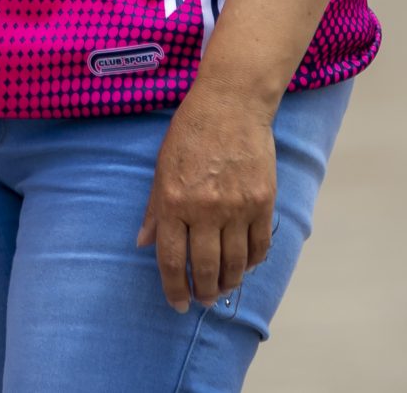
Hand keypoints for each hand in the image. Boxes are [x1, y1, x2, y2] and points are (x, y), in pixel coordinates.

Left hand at [137, 85, 278, 312]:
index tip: (178, 303)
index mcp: (174, 202)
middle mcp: (205, 209)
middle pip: (205, 268)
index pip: (172, 260)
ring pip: (235, 264)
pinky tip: (245, 265)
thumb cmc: (190, 132)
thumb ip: (155, 210)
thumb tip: (143, 243)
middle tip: (203, 300)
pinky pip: (260, 245)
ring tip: (223, 288)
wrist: (232, 103)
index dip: (174, 289)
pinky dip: (253, 262)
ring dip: (229, 283)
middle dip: (203, 292)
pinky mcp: (262, 201)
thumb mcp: (162, 168)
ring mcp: (237, 207)